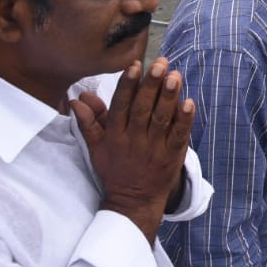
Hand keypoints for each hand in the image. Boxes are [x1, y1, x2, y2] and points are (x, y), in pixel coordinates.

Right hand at [71, 57, 194, 243]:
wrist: (133, 203)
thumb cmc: (115, 170)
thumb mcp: (97, 148)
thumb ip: (89, 122)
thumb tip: (77, 99)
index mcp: (115, 137)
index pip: (120, 106)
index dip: (127, 85)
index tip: (135, 65)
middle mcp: (134, 141)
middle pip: (142, 110)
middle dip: (151, 85)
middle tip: (160, 64)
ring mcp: (154, 150)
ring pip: (161, 120)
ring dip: (169, 97)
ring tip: (175, 76)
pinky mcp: (172, 157)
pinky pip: (179, 137)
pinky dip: (185, 120)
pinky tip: (189, 103)